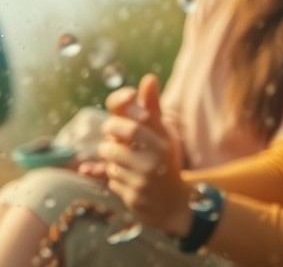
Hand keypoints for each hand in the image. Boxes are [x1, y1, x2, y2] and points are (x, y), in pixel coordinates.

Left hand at [98, 74, 193, 237]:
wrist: (174, 204)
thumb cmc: (164, 160)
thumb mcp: (163, 133)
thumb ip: (151, 107)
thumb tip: (149, 78)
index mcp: (163, 139)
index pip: (137, 116)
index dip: (122, 105)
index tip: (121, 105)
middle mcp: (155, 158)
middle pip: (115, 131)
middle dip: (109, 130)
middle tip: (113, 133)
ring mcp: (144, 179)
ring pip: (108, 157)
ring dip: (110, 157)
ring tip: (124, 159)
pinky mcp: (133, 196)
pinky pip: (109, 178)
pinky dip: (112, 176)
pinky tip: (127, 178)